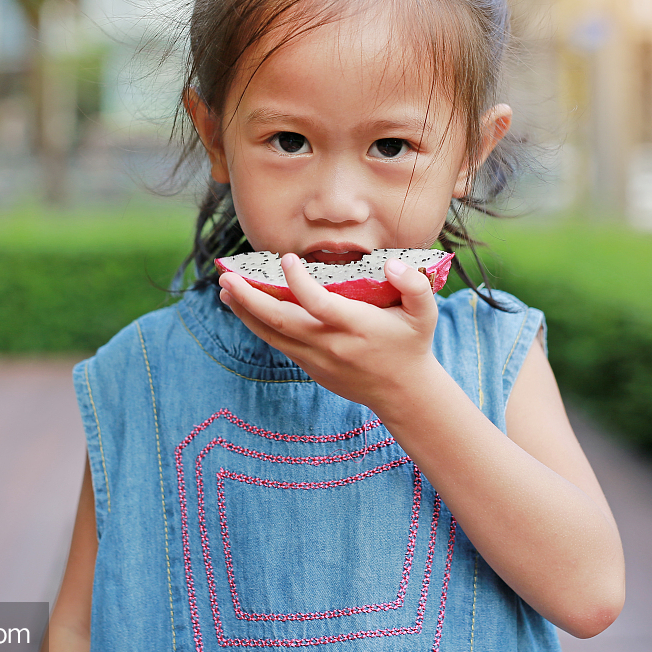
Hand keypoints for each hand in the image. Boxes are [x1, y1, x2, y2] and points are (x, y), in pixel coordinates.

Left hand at [218, 253, 442, 409]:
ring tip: (225, 288)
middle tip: (227, 275)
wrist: (403, 392)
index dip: (299, 283)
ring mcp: (316, 358)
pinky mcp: (309, 366)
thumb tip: (393, 265)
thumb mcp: (426, 314)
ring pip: (272, 334)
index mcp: (356, 326)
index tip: (286, 259)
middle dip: (250, 298)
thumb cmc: (411, 344)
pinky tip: (243, 307)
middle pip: (281, 321)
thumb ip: (416, 285)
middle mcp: (331, 343)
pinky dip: (257, 324)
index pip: (320, 305)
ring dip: (245, 311)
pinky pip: (277, 343)